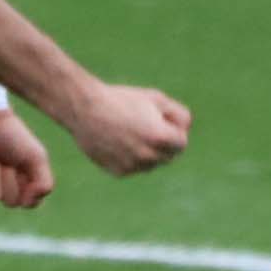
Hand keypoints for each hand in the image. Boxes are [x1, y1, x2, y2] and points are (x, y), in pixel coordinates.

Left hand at [0, 108, 53, 209]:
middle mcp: (9, 186)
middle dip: (8, 179)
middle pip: (11, 202)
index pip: (30, 203)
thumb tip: (28, 204)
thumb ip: (44, 183)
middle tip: (6, 160)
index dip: (27, 190)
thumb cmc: (12, 136)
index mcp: (27, 180)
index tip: (23, 171)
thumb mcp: (36, 157)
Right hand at [67, 82, 189, 176]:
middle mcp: (148, 156)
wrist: (85, 109)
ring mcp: (133, 166)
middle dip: (162, 143)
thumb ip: (179, 115)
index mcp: (160, 138)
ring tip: (129, 132)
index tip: (158, 120)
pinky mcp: (119, 172)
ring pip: (150, 164)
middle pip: (168, 156)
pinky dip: (130, 158)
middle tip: (143, 126)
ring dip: (147, 152)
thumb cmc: (122, 100)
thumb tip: (185, 131)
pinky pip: (133, 168)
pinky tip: (117, 142)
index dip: (173, 130)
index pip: (182, 143)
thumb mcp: (155, 98)